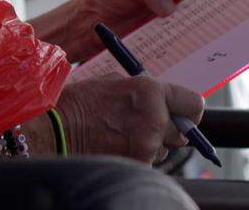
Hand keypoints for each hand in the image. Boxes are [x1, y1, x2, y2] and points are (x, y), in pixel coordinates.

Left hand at [31, 0, 215, 61]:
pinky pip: (183, 45)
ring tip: (222, 47)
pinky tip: (199, 61)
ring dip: (208, 36)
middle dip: (221, 14)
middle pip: (207, 5)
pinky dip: (192, 51)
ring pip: (198, 27)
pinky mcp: (163, 40)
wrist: (82, 25)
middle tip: (235, 27)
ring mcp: (170, 21)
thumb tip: (170, 7)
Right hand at [58, 76, 204, 163]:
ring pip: (164, 150)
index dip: (188, 111)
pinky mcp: (138, 165)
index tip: (182, 114)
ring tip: (122, 135)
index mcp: (150, 91)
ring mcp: (146, 145)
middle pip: (182, 132)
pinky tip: (116, 147)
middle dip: (168, 130)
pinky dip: (137, 158)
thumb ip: (145, 92)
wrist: (54, 129)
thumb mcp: (115, 83)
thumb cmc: (80, 103)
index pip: (194, 104)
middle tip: (145, 126)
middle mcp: (154, 118)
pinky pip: (148, 163)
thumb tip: (166, 102)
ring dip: (151, 145)